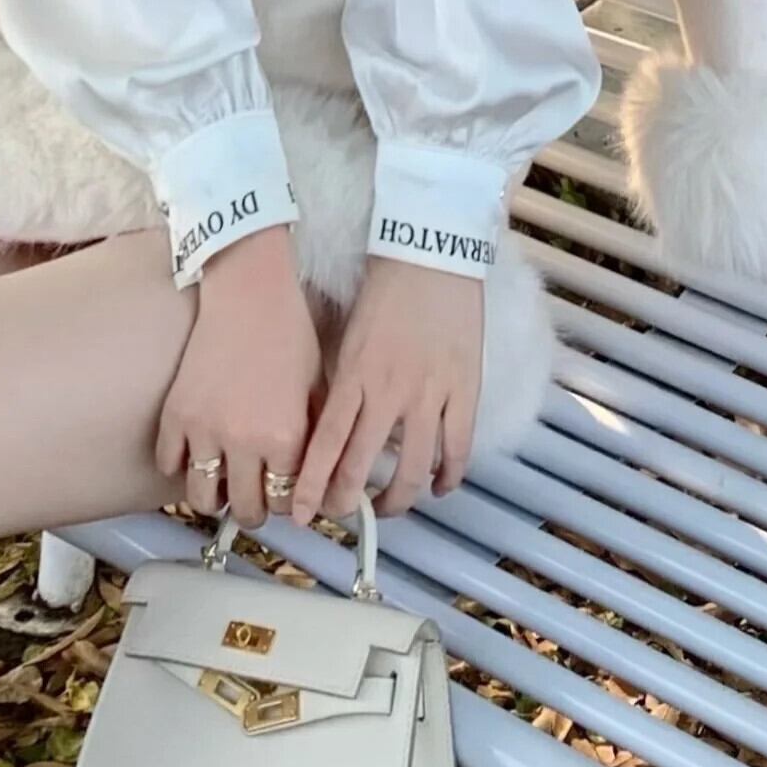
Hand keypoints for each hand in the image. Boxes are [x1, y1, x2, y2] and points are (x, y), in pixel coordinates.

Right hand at [154, 223, 322, 530]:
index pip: (284, 502)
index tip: (283, 493)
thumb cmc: (291, 334)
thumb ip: (317, 440)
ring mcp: (204, 428)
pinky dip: (180, 466)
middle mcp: (243, 440)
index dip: (286, 502)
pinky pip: (169, 464)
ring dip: (215, 498)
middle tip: (255, 496)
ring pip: (202, 499)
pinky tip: (195, 454)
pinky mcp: (176, 413)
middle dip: (254, 509)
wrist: (249, 294)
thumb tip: (319, 479)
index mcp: (285, 437)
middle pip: (246, 510)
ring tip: (223, 485)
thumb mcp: (319, 390)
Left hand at [290, 258, 482, 525]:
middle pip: (362, 468)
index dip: (311, 487)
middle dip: (346, 502)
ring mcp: (430, 394)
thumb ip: (342, 383)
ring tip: (388, 508)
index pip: (325, 446)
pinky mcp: (464, 390)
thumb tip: (332, 429)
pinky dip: (449, 477)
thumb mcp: (347, 335)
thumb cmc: (384, 288)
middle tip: (341, 515)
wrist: (430, 252)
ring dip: (398, 500)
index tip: (301, 514)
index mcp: (353, 376)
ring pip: (413, 470)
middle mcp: (388, 392)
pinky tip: (439, 489)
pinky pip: (458, 449)